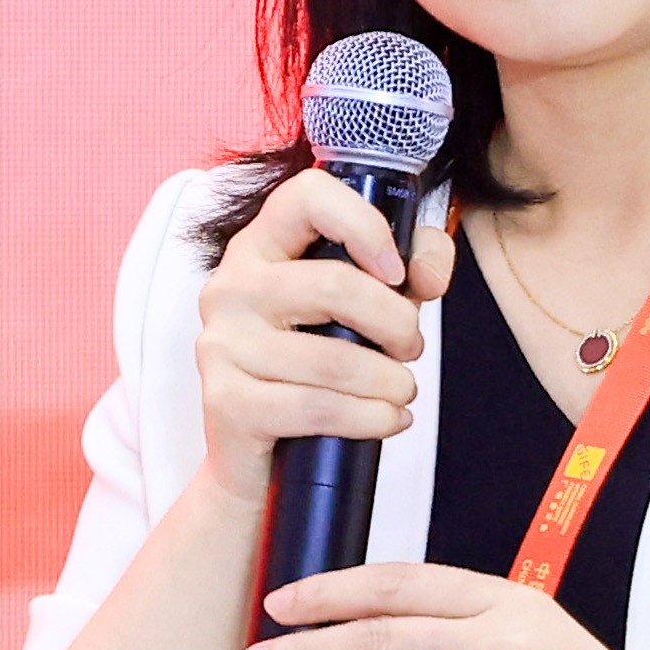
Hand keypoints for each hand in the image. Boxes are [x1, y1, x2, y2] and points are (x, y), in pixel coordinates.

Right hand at [195, 171, 461, 496]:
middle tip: (411, 348)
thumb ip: (408, 270)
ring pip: (333, 360)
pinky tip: (388, 419)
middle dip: (397, 322)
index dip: (365, 225)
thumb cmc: (311, 367)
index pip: (307, 196)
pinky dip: (371, 419)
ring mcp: (222, 344)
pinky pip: (317, 409)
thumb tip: (427, 271)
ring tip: (403, 390)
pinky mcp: (227, 403)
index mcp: (261, 247)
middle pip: (336, 285)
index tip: (396, 272)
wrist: (255, 453)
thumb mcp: (363, 309)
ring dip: (390, 382)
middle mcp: (231, 286)